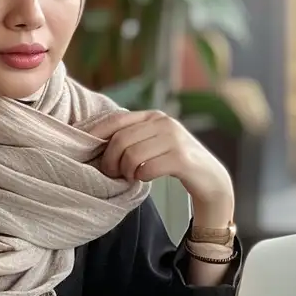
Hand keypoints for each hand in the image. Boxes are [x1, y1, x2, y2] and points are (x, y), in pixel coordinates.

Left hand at [91, 111, 235, 230]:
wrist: (212, 179)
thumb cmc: (174, 161)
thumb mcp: (153, 143)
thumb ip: (132, 138)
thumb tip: (95, 141)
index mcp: (153, 116)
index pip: (116, 119)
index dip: (97, 132)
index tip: (84, 146)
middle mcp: (164, 123)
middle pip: (121, 139)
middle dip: (110, 159)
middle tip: (110, 173)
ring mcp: (175, 139)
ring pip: (132, 155)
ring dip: (125, 171)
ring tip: (128, 177)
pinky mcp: (182, 159)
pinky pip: (147, 168)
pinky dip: (140, 177)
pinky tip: (143, 179)